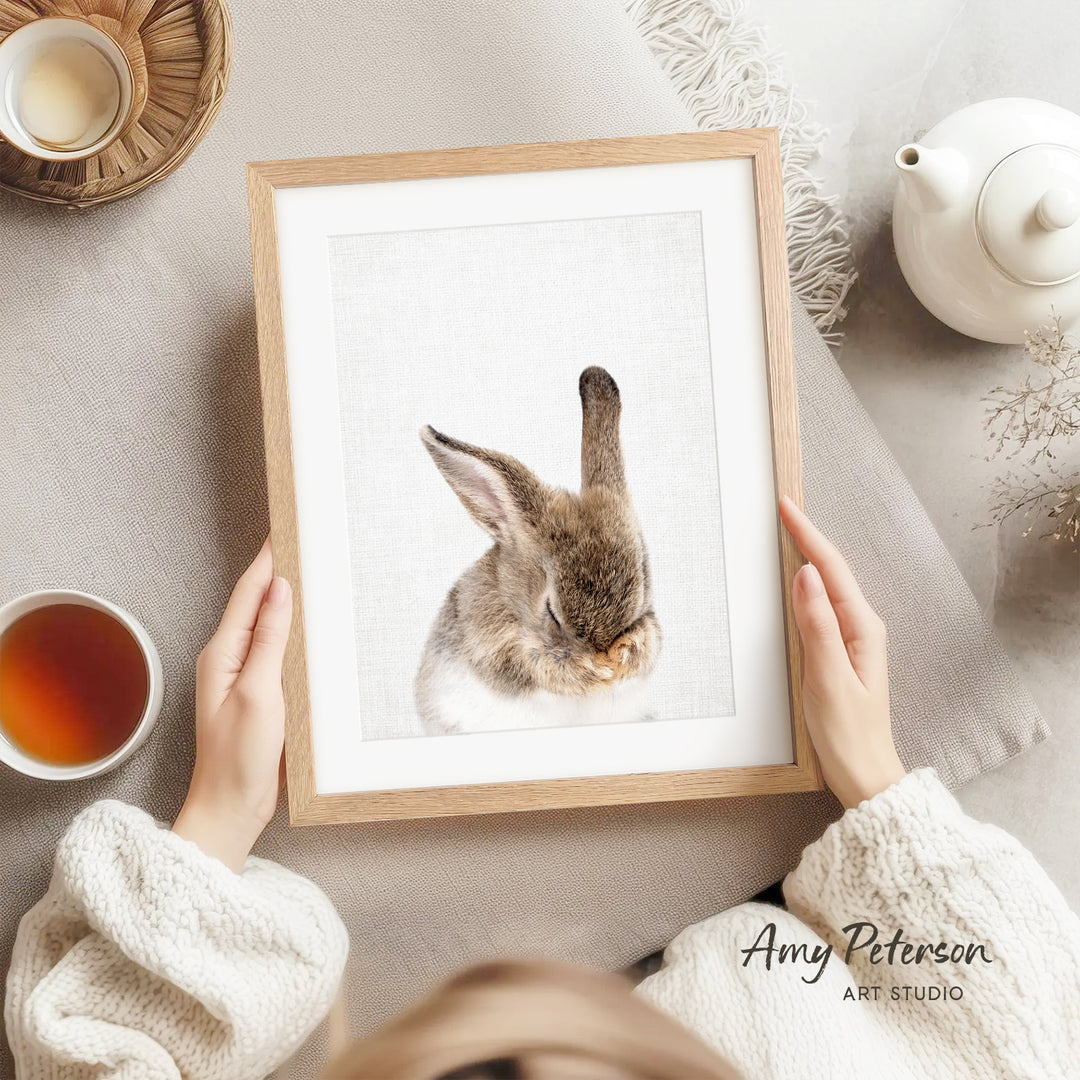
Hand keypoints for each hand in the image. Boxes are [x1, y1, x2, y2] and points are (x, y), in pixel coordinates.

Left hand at [172, 539, 292, 870]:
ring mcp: (243, 676)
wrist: (231, 809)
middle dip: (278, 569)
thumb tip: (279, 589)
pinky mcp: (259, 693)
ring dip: (286, 597)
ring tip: (311, 570)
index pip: (249, 592)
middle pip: (256, 602)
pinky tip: (310, 624)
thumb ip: (269, 639)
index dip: (268, 558)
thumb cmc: (239, 758)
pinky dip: (292, 629)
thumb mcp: (259, 693)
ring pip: (267, 624)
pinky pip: (276, 649)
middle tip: (306, 539)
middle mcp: (229, 659)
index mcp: (222, 653)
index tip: (287, 528)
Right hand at [779, 496, 904, 809]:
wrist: (865, 775)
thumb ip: (817, 625)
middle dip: (808, 536)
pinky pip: (823, 606)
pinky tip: (797, 579)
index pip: (831, 569)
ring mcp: (853, 639)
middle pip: (832, 569)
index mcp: (861, 628)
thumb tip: (808, 575)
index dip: (807, 535)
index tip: (786, 506)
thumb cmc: (848, 734)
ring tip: (788, 531)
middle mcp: (861, 627)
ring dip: (809, 556)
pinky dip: (808, 584)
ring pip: (828, 585)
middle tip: (783, 508)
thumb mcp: (828, 678)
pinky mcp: (842, 652)